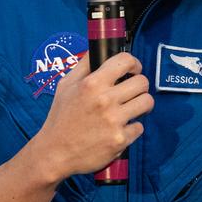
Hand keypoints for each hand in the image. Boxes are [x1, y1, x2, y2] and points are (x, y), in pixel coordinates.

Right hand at [31, 51, 152, 182]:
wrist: (54, 152)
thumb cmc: (60, 117)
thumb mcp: (65, 85)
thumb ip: (84, 65)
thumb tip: (99, 49)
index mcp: (92, 83)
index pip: (126, 61)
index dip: (134, 63)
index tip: (133, 70)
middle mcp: (105, 100)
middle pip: (142, 82)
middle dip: (139, 85)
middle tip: (132, 91)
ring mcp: (114, 121)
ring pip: (147, 102)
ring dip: (141, 105)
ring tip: (131, 108)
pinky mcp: (120, 140)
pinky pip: (139, 127)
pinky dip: (132, 128)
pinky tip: (120, 129)